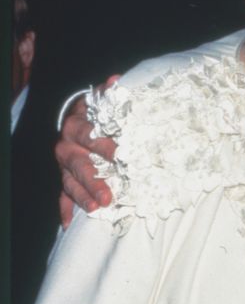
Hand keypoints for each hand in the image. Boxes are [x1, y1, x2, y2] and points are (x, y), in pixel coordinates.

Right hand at [56, 75, 119, 226]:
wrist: (77, 117)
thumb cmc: (97, 111)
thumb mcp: (102, 100)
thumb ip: (109, 93)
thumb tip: (117, 80)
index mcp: (77, 126)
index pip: (91, 136)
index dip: (105, 146)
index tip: (122, 156)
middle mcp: (66, 146)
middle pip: (79, 165)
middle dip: (94, 181)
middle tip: (108, 196)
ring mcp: (63, 165)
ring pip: (70, 183)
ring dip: (83, 197)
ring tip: (96, 209)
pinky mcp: (64, 177)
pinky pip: (62, 195)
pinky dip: (66, 209)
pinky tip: (69, 223)